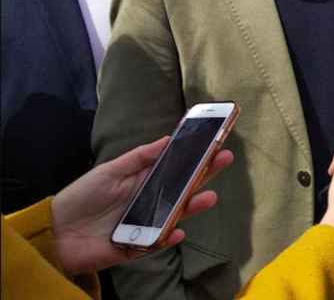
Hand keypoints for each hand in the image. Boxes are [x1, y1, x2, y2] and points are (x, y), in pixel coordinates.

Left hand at [51, 136, 233, 275]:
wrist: (56, 232)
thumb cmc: (82, 197)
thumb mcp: (109, 171)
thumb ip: (139, 158)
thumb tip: (167, 140)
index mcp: (145, 181)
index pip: (176, 167)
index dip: (195, 156)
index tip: (214, 142)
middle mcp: (151, 201)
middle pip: (184, 188)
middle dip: (205, 174)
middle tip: (225, 158)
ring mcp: (147, 223)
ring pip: (176, 214)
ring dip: (193, 206)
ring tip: (209, 197)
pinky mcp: (138, 245)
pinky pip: (158, 241)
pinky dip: (168, 237)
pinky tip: (177, 230)